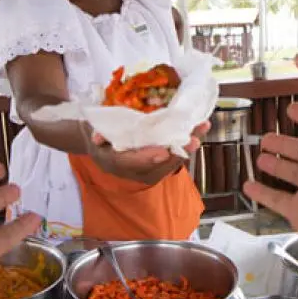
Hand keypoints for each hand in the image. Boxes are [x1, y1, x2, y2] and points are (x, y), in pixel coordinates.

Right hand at [87, 121, 209, 184]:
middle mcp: (136, 171)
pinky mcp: (161, 163)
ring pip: (172, 160)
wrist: (105, 147)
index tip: (163, 152)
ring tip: (202, 128)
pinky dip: (188, 142)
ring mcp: (150, 169)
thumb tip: (97, 137)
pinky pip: (176, 155)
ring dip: (188, 145)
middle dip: (177, 152)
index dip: (148, 159)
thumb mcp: (95, 135)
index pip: (133, 163)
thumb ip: (98, 135)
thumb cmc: (101, 137)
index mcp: (117, 163)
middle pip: (160, 165)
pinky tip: (200, 127)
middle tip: (192, 141)